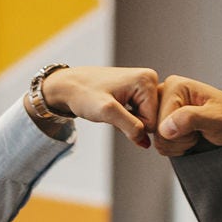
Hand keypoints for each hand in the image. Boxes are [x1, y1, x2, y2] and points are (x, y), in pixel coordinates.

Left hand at [41, 67, 160, 148]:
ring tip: (112, 109)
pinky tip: (114, 108)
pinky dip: (125, 117)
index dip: (134, 125)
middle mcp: (149, 79)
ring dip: (127, 121)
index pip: (153, 120)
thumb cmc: (83, 94)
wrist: (68, 87)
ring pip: (145, 119)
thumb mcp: (106, 112)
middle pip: (152, 119)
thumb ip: (130, 127)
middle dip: (132, 123)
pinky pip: (139, 114)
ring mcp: (144, 85)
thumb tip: (145, 142)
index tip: (116, 113)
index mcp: (147, 79)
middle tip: (113, 112)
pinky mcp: (138, 91)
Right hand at [152, 76, 221, 156]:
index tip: (199, 126)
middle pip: (156, 130)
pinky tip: (189, 138)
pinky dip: (176, 147)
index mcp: (175, 86)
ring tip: (195, 133)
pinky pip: (160, 143)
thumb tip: (165, 127)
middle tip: (197, 131)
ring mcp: (165, 110)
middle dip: (178, 138)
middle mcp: (166, 95)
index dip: (179, 131)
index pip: (161, 120)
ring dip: (178, 144)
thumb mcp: (216, 118)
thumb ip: (191, 118)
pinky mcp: (166, 123)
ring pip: (157, 140)